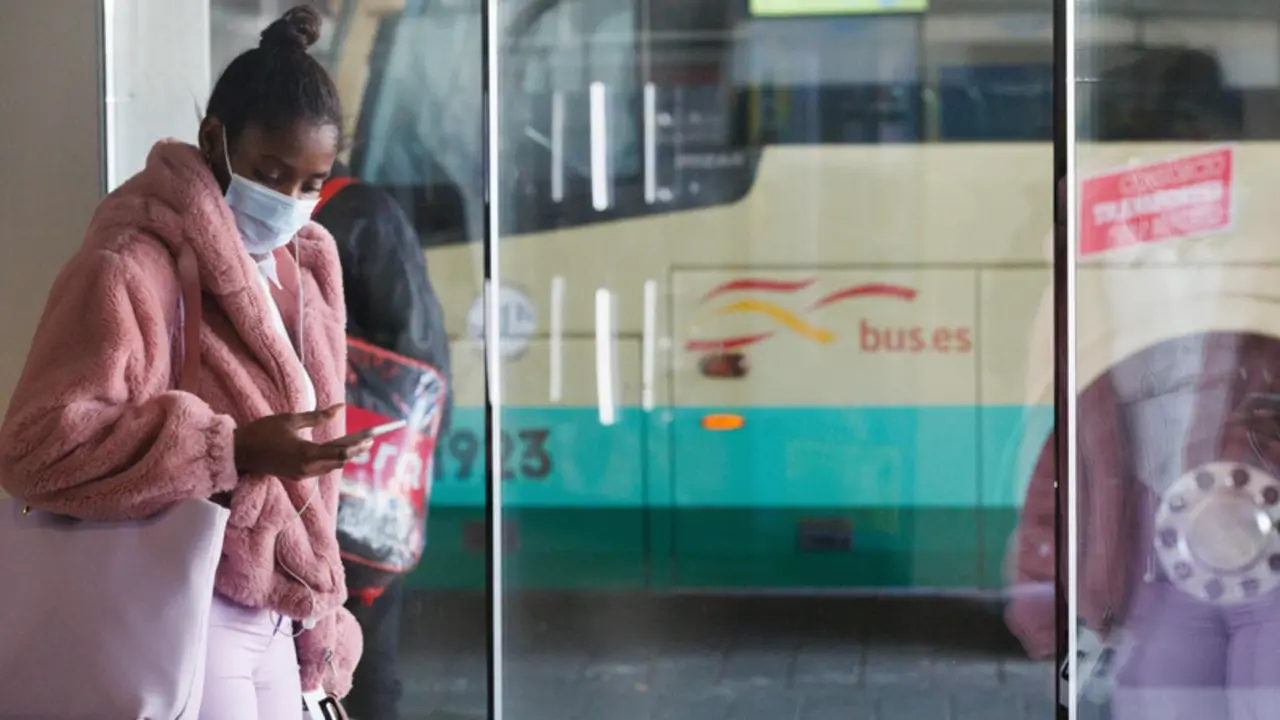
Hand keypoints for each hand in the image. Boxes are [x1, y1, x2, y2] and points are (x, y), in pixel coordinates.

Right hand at [233, 405, 371, 478]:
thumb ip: (318, 416)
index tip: (370, 439)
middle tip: (369, 441)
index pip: (340, 453)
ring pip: (330, 467)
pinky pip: (320, 469)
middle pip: (338, 462)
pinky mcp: (296, 476)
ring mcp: (301, 474)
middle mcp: (306, 468)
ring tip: (358, 444)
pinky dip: (331, 460)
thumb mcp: (291, 419)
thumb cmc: (263, 431)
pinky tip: (337, 450)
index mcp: (306, 454)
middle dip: (354, 451)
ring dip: (344, 457)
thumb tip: (340, 407)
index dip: (357, 447)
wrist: (239, 452)